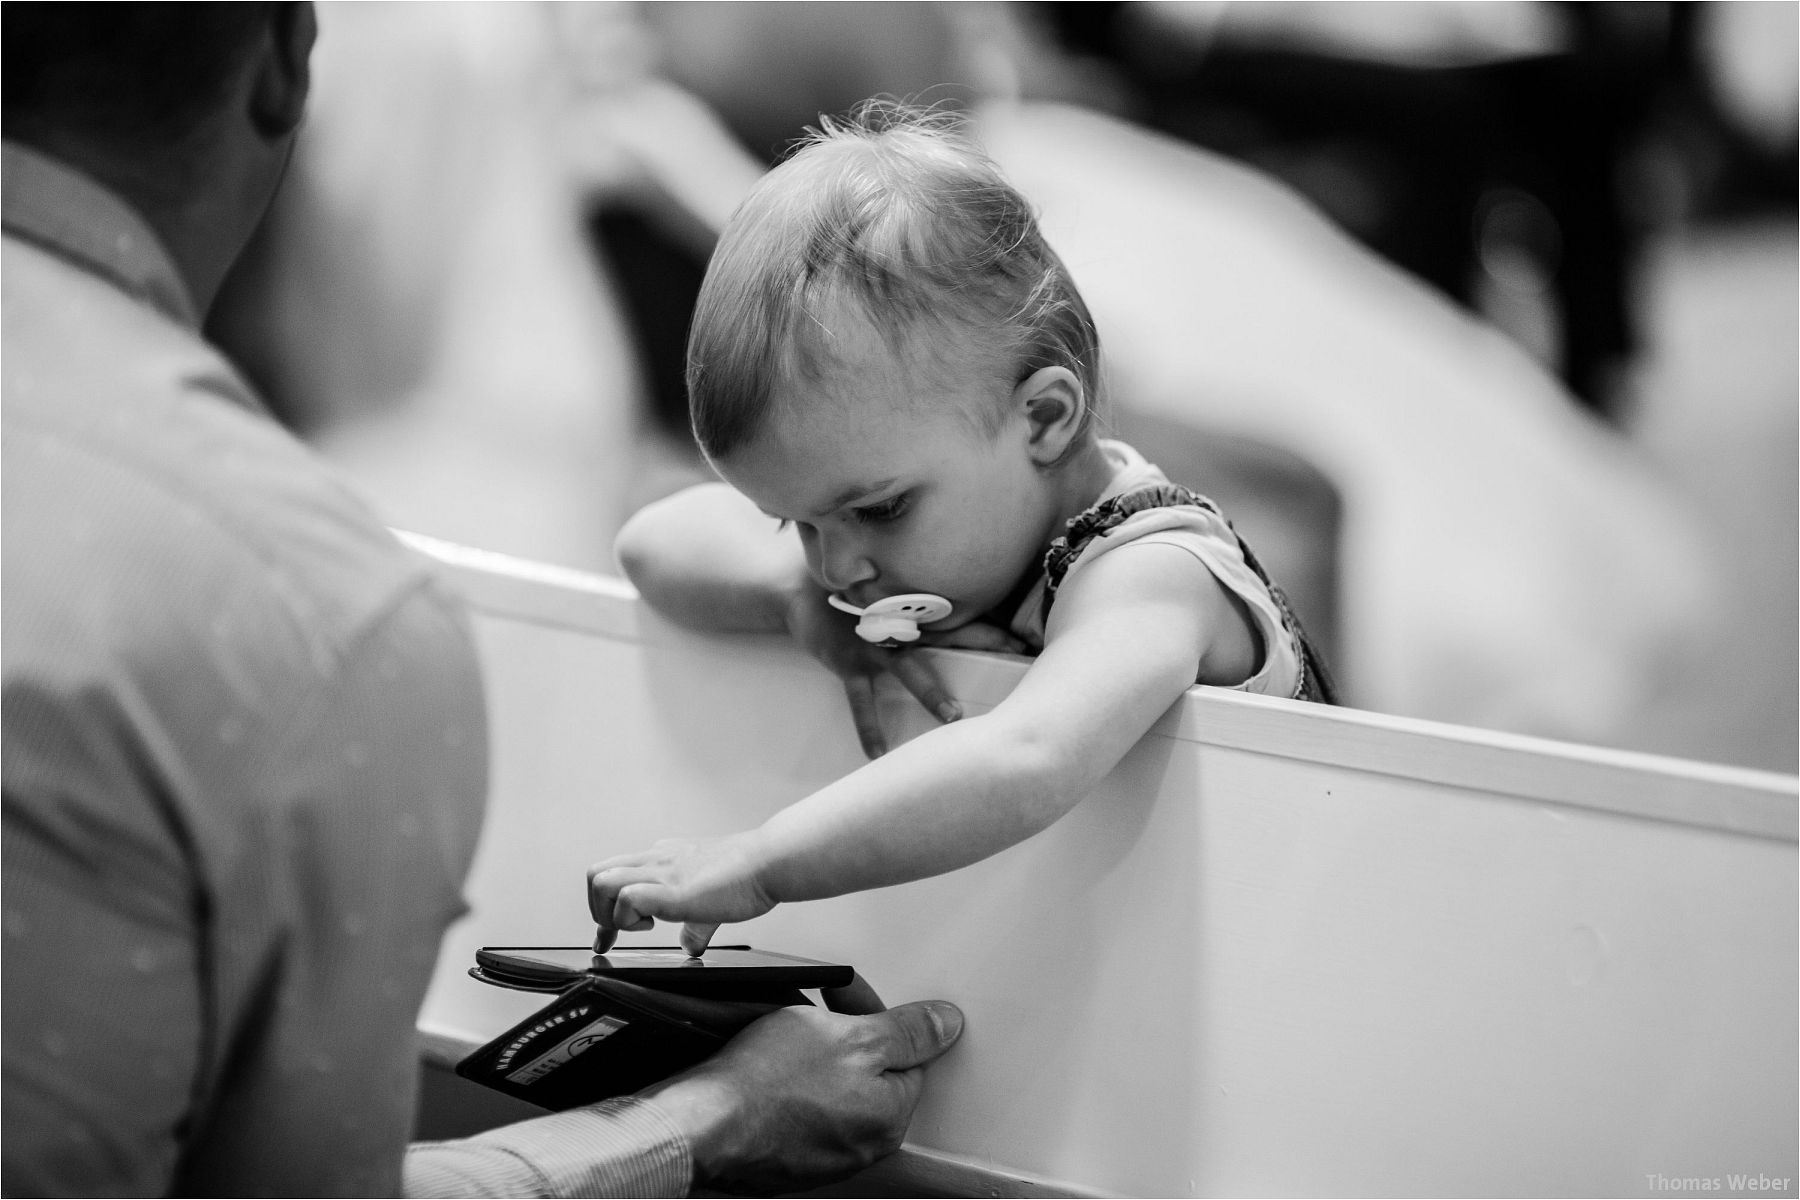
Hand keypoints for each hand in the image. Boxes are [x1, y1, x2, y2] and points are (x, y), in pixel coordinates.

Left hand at [588, 834, 773, 954]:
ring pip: (600, 881)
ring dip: (610, 912)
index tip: (605, 939)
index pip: (614, 874)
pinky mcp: (669, 888)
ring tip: (640, 926)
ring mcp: (660, 872)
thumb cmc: (748, 875)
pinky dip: (629, 918)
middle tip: (620, 934)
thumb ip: (696, 924)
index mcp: (663, 859)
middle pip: (595, 874)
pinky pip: (626, 897)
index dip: (603, 910)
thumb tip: (691, 945)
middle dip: (598, 910)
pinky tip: (654, 925)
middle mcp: (655, 860)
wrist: (768, 862)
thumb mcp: (710, 902)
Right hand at [638, 992, 964, 1192]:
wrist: (701, 1125)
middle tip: (812, 1012)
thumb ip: (907, 1031)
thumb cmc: (768, 1085)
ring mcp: (822, 1154)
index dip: (876, 1012)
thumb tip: (947, 1024)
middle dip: (845, 1033)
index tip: (847, 997)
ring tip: (783, 1035)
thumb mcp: (852, 1036)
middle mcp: (862, 1144)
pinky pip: (798, 1107)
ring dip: (815, 1055)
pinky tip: (765, 1067)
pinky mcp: (784, 1156)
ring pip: (832, 1087)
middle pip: (869, 1071)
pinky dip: (787, 1082)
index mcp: (890, 1116)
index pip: (906, 1053)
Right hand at [786, 588, 1023, 757]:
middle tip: (1017, 657)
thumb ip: (917, 613)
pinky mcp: (848, 663)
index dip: (993, 627)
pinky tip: (877, 756)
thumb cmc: (849, 600)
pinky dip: (868, 728)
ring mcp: (873, 645)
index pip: (961, 617)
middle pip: (949, 634)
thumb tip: (950, 628)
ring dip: (931, 693)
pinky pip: (860, 701)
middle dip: (984, 644)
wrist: (799, 591)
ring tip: (953, 718)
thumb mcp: (885, 599)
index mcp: (913, 612)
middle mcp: (899, 626)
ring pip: (910, 669)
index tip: (1027, 638)